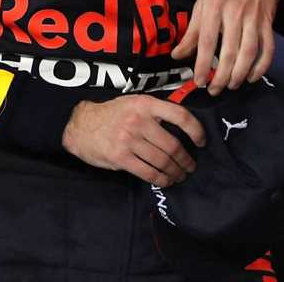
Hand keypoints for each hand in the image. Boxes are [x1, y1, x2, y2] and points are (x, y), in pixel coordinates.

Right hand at [61, 95, 204, 185]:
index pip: (180, 116)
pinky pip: (148, 172)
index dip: (195, 130)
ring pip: (162, 161)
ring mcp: (129, 140)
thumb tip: (182, 130)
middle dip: (186, 159)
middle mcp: (139, 121)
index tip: (202, 141)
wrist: (81, 125)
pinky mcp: (121, 157)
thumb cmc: (113, 114)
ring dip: (175, 172)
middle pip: (172, 145)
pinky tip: (166, 181)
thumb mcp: (135, 103)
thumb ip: (156, 112)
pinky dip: (161, 179)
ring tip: (180, 175)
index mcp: (146, 104)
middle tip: (190, 166)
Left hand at [171, 0, 280, 93]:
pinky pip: (268, 48)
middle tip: (214, 90)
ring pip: (248, 52)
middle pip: (229, 51)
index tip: (199, 81)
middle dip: (222, 76)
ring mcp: (254, 18)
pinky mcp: (268, 23)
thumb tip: (177, 55)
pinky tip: (252, 77)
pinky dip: (262, 66)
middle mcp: (235, 13)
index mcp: (214, 6)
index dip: (203, 65)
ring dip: (240, 74)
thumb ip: (192, 30)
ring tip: (232, 85)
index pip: (207, 42)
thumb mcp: (204, 1)